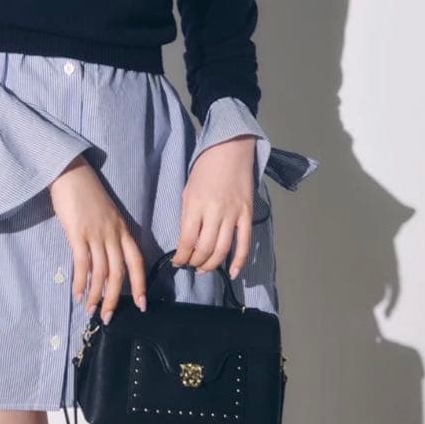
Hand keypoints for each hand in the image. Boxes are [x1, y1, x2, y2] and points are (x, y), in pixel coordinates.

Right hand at [48, 154, 146, 323]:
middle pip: (119, 273)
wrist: (72, 174)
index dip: (140, 285)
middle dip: (115, 299)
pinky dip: (81, 282)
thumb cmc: (87, 194)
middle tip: (109, 317)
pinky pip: (82, 264)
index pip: (136, 262)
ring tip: (91, 310)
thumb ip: (110, 236)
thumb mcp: (107, 215)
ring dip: (96, 295)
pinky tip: (78, 294)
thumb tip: (104, 262)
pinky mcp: (78, 234)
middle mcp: (113, 235)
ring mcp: (96, 234)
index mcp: (124, 230)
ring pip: (101, 273)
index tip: (141, 305)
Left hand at [172, 136, 255, 278]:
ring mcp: (233, 214)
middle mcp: (214, 212)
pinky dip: (240, 262)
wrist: (230, 150)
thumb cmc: (205, 169)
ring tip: (204, 269)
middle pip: (204, 249)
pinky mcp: (247, 215)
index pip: (186, 240)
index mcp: (195, 204)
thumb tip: (187, 241)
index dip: (181, 257)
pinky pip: (245, 244)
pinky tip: (233, 273)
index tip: (177, 262)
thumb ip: (188, 216)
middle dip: (195, 263)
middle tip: (191, 266)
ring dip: (211, 265)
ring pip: (222, 250)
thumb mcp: (188, 190)